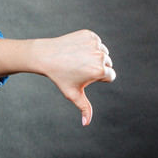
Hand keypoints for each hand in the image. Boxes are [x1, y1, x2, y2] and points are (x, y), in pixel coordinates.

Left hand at [0, 30, 115, 125]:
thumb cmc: (60, 77)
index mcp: (100, 71)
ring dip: (94, 56)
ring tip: (77, 60)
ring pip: (103, 52)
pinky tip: (76, 50)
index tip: (84, 77)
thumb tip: (86, 123)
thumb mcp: (73, 93)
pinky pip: (96, 42)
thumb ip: (84, 108)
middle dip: (97, 67)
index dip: (98, 79)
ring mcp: (95, 43)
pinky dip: (89, 45)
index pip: (111, 76)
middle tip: (78, 68)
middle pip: (108, 64)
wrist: (46, 56)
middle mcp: (100, 56)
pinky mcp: (89, 34)